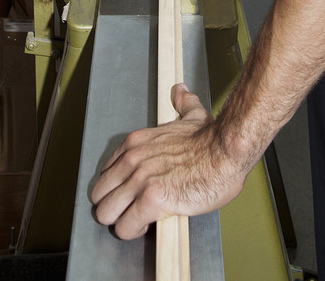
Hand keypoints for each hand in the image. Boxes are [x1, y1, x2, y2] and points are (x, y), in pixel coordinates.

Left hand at [90, 84, 248, 238]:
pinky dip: (133, 231)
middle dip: (112, 207)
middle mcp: (132, 160)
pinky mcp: (151, 200)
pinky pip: (125, 227)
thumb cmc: (211, 140)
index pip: (106, 172)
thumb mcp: (193, 116)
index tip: (130, 194)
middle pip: (99, 194)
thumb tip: (182, 92)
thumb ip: (183, 104)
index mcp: (136, 143)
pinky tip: (146, 227)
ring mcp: (140, 180)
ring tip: (136, 223)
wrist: (225, 152)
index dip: (116, 187)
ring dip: (119, 221)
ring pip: (106, 213)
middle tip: (129, 212)